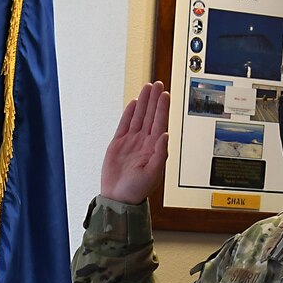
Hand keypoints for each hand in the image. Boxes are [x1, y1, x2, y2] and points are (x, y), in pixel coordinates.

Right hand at [100, 82, 170, 203]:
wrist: (118, 198)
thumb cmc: (137, 190)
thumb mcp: (153, 174)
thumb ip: (160, 154)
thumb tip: (165, 135)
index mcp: (154, 148)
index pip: (160, 123)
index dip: (162, 108)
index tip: (164, 94)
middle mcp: (144, 142)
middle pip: (150, 116)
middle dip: (154, 100)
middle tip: (157, 84)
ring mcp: (131, 142)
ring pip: (138, 117)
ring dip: (143, 103)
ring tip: (147, 88)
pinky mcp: (118, 144)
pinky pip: (124, 125)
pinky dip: (129, 114)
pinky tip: (134, 103)